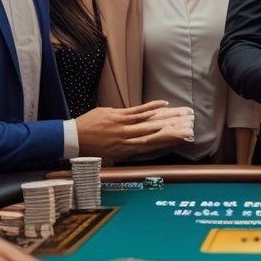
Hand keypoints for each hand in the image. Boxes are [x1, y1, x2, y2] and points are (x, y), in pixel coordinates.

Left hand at [75, 102, 196, 159]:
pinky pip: (137, 111)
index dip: (168, 141)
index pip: (151, 145)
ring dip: (166, 117)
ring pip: (147, 121)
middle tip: (188, 125)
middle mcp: (126, 139)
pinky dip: (151, 107)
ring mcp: (121, 126)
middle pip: (153, 133)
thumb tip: (139, 145)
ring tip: (180, 114)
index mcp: (125, 151)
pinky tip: (163, 104)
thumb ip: (126, 149)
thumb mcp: (110, 156)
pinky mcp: (116, 115)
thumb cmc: (90, 149)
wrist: (72, 138)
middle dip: (172, 129)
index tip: (183, 137)